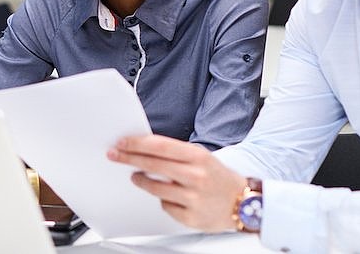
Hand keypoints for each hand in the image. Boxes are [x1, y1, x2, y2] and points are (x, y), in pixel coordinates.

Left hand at [107, 134, 246, 231]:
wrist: (244, 203)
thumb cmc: (219, 178)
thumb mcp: (202, 158)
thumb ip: (176, 154)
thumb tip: (144, 148)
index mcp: (198, 157)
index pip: (159, 146)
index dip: (136, 143)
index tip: (122, 142)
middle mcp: (196, 176)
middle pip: (153, 164)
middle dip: (129, 158)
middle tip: (114, 155)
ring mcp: (193, 198)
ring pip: (154, 187)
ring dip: (141, 180)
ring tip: (136, 177)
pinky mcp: (191, 217)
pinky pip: (165, 206)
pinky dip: (163, 200)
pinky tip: (170, 196)